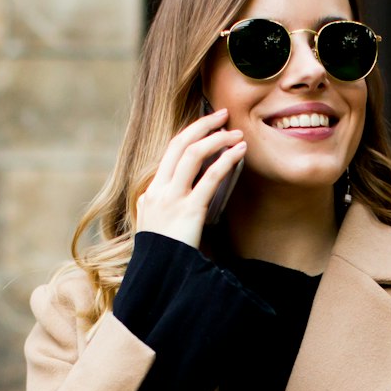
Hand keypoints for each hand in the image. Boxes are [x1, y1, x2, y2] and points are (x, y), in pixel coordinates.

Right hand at [132, 108, 245, 250]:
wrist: (161, 276)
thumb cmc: (166, 256)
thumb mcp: (159, 227)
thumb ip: (167, 206)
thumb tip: (187, 193)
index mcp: (151, 192)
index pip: (170, 152)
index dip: (191, 133)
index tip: (208, 124)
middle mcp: (159, 190)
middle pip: (179, 144)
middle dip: (202, 125)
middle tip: (222, 114)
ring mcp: (172, 199)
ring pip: (192, 154)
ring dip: (217, 139)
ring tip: (236, 134)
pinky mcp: (189, 210)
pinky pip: (210, 178)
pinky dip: (226, 160)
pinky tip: (239, 152)